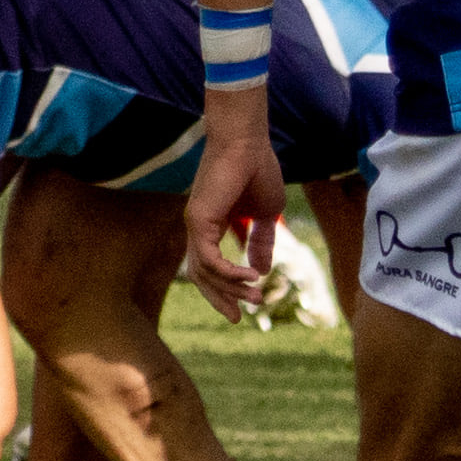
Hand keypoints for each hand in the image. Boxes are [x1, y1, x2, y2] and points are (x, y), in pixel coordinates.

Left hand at [183, 86, 286, 325]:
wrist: (248, 142)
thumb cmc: (257, 169)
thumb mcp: (265, 214)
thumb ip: (261, 240)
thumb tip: (262, 268)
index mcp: (212, 225)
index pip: (210, 266)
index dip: (226, 289)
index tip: (248, 305)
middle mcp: (198, 227)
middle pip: (201, 275)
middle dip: (221, 299)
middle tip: (240, 317)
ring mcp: (195, 224)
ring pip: (205, 272)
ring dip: (232, 288)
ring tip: (257, 296)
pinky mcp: (198, 220)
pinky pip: (208, 260)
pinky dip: (229, 273)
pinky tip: (252, 277)